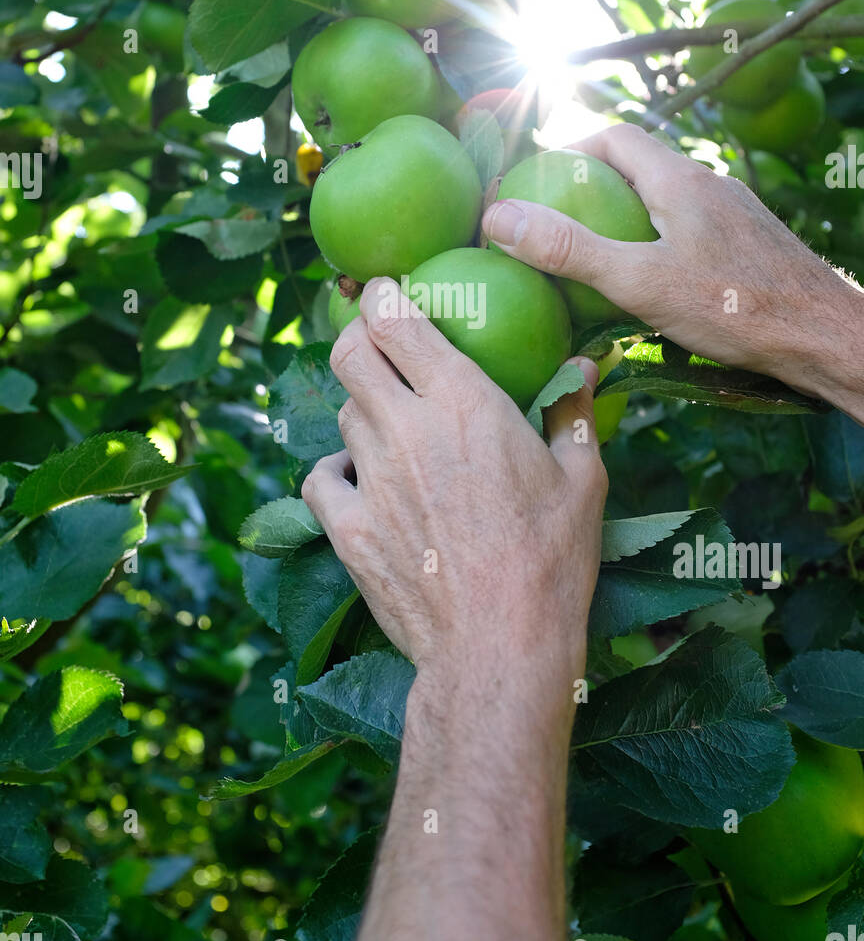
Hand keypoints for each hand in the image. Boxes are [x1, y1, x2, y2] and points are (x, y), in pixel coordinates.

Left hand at [302, 278, 606, 700]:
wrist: (499, 647)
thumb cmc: (552, 562)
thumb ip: (573, 414)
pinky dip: (336, 470)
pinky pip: (320, 477)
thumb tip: (584, 366)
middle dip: (356, 338)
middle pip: (349, 355)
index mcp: (466, 403)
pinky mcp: (347, 528)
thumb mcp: (583, 482)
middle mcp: (408, 429)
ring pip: (343, 414)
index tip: (385, 293)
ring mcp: (371, 479)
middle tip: (377, 345)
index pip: (397, 323)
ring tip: (389, 424)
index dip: (381, 298)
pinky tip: (360, 479)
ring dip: (362, 408)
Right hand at [482, 123, 863, 413]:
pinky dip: (659, 240)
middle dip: (593, 185)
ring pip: (667, 199)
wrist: (824, 336)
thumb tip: (499, 218)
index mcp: (679, 180)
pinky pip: (691, 227)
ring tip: (596, 256)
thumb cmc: (735, 308)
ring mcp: (734, 214)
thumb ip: (570, 250)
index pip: (615, 136)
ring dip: (627, 216)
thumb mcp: (640, 283)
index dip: (570, 148)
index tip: (536, 179)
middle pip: (640, 166)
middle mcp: (709, 185)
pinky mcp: (750, 244)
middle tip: (556, 222)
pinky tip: (653, 285)